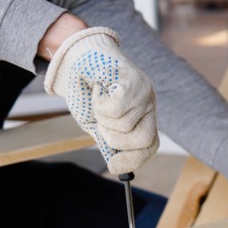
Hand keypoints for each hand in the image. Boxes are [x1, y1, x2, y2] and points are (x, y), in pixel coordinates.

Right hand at [44, 27, 158, 174]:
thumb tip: (117, 166)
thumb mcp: (96, 124)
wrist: (77, 60)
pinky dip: (100, 104)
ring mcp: (144, 91)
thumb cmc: (87, 92)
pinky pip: (116, 109)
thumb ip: (108, 143)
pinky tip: (98, 89)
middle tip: (101, 125)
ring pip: (125, 125)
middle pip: (146, 140)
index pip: (150, 146)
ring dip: (102, 118)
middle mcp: (149, 104)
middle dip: (116, 140)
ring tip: (98, 100)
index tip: (113, 167)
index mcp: (143, 117)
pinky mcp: (133, 79)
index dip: (133, 159)